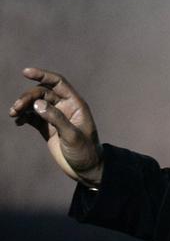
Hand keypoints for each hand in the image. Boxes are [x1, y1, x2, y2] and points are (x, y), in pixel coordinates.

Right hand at [9, 67, 103, 187]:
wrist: (85, 168)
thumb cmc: (85, 151)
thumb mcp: (72, 135)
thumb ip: (56, 119)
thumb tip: (38, 103)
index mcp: (75, 104)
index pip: (58, 83)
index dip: (43, 75)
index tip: (25, 72)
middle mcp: (65, 107)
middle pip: (42, 93)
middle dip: (28, 97)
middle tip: (16, 108)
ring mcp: (55, 117)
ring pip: (36, 104)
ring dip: (23, 106)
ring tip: (13, 114)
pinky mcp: (47, 128)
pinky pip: (32, 117)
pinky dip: (24, 116)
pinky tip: (17, 121)